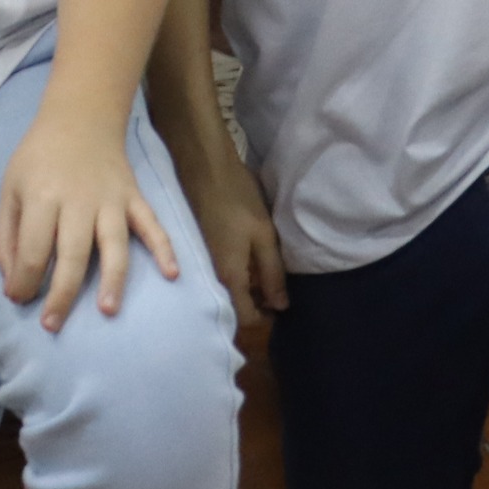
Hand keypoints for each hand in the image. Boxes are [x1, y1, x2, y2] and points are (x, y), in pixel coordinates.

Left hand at [0, 106, 181, 330]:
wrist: (80, 118)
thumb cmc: (39, 160)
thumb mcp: (10, 189)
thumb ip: (6, 237)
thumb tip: (12, 283)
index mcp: (42, 197)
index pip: (32, 249)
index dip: (23, 281)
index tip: (19, 299)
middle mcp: (78, 200)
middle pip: (72, 253)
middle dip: (61, 293)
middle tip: (52, 325)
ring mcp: (111, 199)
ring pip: (113, 243)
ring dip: (112, 277)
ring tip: (108, 310)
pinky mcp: (134, 197)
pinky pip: (151, 223)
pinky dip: (163, 247)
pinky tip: (172, 274)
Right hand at [168, 145, 289, 331]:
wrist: (206, 170)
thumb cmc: (238, 201)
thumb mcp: (264, 236)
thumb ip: (273, 273)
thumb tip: (281, 306)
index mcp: (229, 277)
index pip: (246, 318)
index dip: (266, 318)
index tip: (283, 305)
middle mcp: (215, 276)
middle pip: (238, 304)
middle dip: (260, 301)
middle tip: (281, 285)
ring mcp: (209, 262)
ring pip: (233, 287)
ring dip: (252, 284)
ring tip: (272, 268)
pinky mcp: (208, 248)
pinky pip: (227, 271)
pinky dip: (243, 270)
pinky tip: (255, 254)